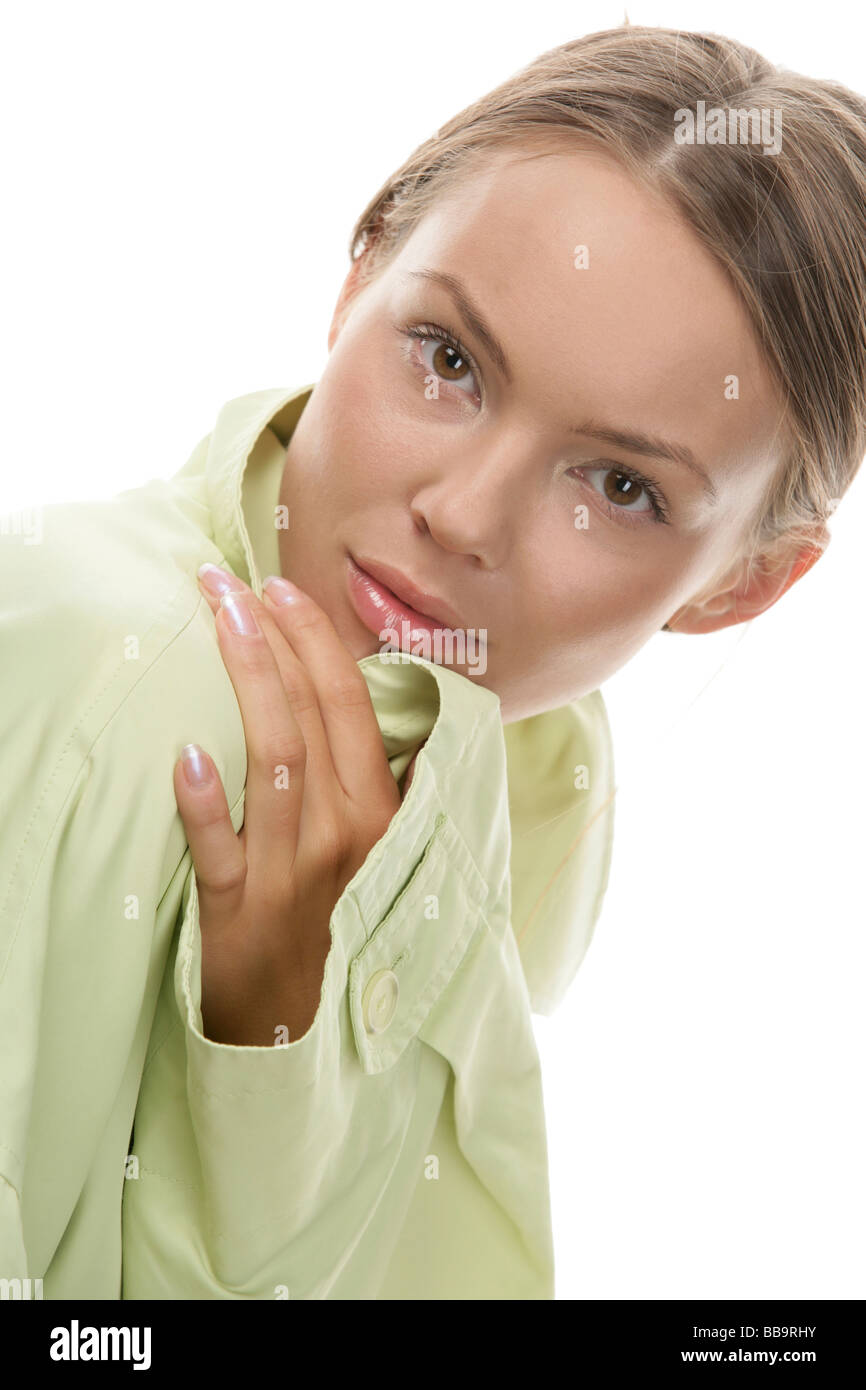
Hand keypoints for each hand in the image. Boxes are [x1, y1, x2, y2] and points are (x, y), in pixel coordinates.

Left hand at [173, 565, 402, 1046]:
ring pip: (273, 760)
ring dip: (243, 679)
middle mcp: (346, 835)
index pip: (348, 703)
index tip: (278, 588)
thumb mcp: (380, 850)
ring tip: (213, 617)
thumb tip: (347, 696)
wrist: (312, 1033)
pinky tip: (185, 753)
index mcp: (381, 812)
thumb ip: (369, 778)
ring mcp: (293, 875)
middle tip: (227, 580)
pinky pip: (223, 854)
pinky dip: (206, 805)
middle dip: (269, 637)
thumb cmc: (343, 925)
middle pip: (307, 715)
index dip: (314, 640)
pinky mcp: (240, 916)